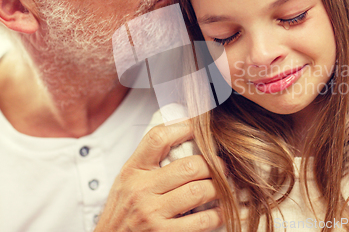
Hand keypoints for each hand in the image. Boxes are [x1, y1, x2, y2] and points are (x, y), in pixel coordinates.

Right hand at [94, 121, 223, 231]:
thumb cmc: (122, 212)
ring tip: (226, 186)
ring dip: (219, 188)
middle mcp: (141, 190)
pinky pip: (202, 221)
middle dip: (213, 165)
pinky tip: (223, 210)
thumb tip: (183, 136)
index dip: (184, 128)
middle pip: (189, 166)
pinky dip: (219, 214)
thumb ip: (150, 163)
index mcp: (132, 171)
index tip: (200, 128)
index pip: (158, 138)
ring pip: (199, 191)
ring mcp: (152, 214)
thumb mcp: (127, 181)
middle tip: (223, 167)